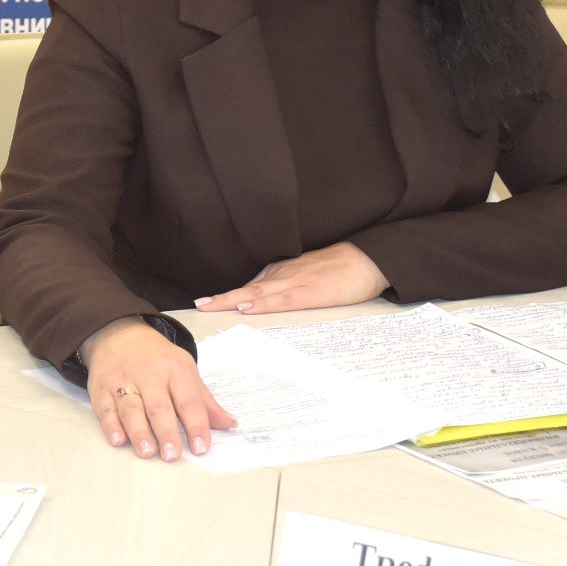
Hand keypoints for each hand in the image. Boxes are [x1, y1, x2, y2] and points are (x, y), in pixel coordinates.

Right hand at [79, 317, 236, 461]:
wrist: (118, 333)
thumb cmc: (156, 358)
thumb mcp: (185, 370)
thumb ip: (204, 401)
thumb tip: (229, 424)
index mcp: (175, 371)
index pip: (189, 401)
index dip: (196, 425)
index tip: (201, 448)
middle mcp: (149, 375)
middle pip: (159, 406)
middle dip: (166, 432)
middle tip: (173, 455)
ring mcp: (123, 381)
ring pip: (131, 408)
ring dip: (139, 432)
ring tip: (148, 452)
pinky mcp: (101, 389)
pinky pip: (106, 409)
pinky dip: (111, 425)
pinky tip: (118, 440)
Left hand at [193, 242, 387, 314]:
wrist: (368, 258)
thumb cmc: (341, 267)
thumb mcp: (310, 273)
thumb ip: (289, 283)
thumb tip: (268, 295)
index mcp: (284, 271)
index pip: (250, 284)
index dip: (227, 294)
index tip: (206, 301)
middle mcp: (284, 274)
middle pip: (247, 287)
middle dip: (222, 298)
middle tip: (198, 305)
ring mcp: (296, 282)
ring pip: (258, 292)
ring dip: (232, 300)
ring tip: (210, 306)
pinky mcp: (311, 292)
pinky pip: (282, 299)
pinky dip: (262, 303)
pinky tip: (248, 307)